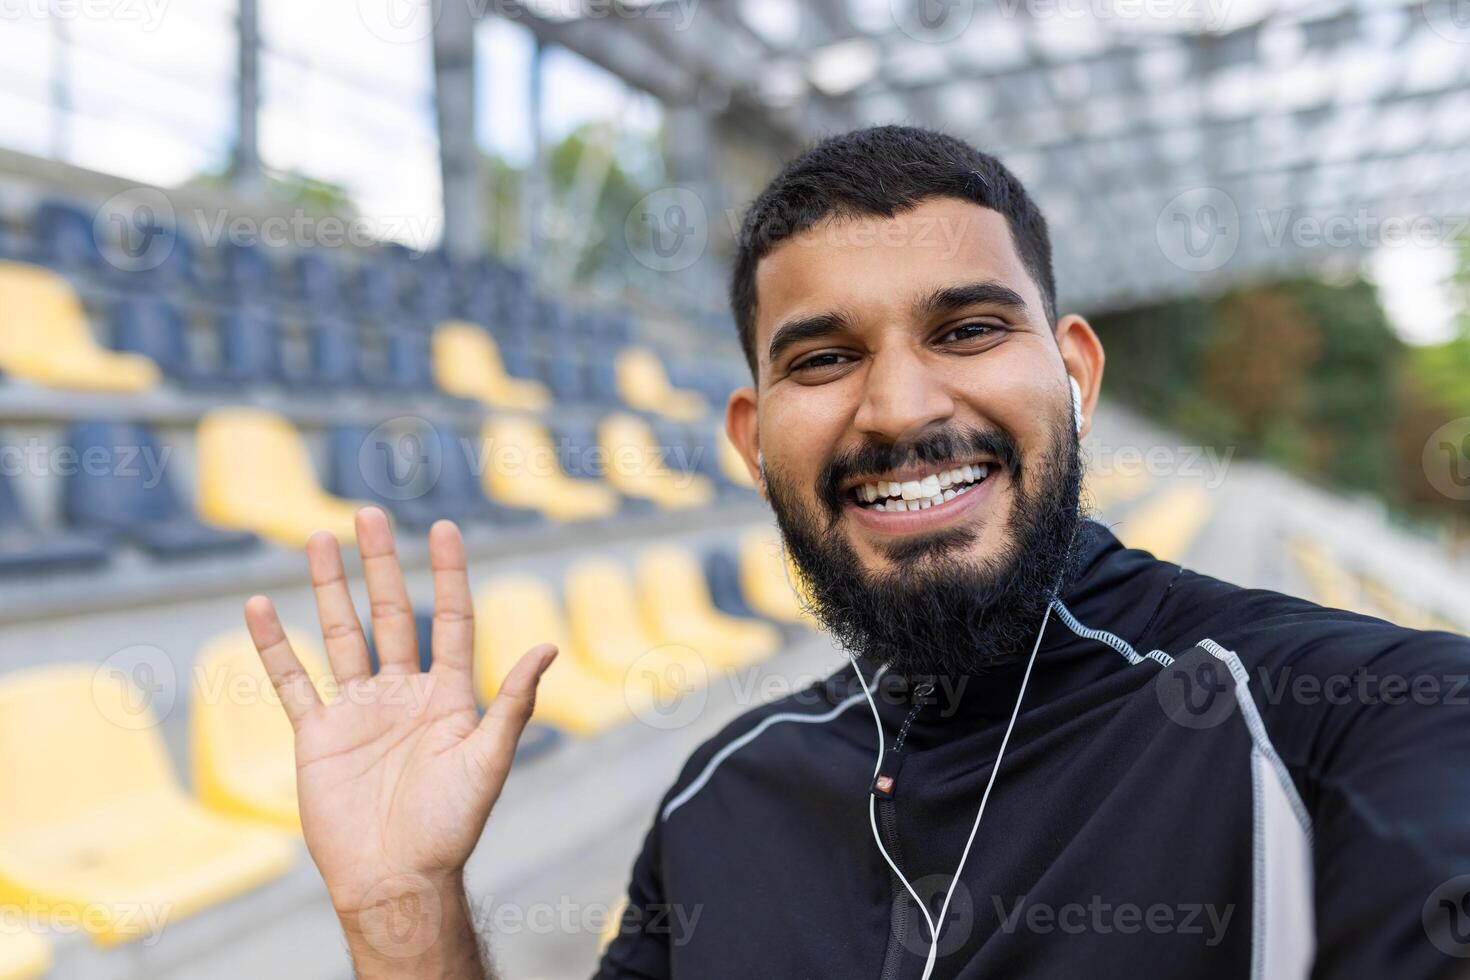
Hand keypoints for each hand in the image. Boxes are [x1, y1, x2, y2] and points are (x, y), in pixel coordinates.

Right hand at [244, 507, 553, 973]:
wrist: (394, 878)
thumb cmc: (449, 827)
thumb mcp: (488, 760)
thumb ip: (514, 703)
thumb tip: (548, 646)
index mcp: (449, 696)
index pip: (450, 619)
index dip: (448, 573)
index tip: (443, 528)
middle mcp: (402, 693)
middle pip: (390, 614)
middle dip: (381, 564)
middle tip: (368, 514)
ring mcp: (358, 711)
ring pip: (340, 634)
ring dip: (329, 588)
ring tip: (319, 539)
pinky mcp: (318, 735)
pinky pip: (292, 680)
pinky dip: (273, 646)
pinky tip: (260, 607)